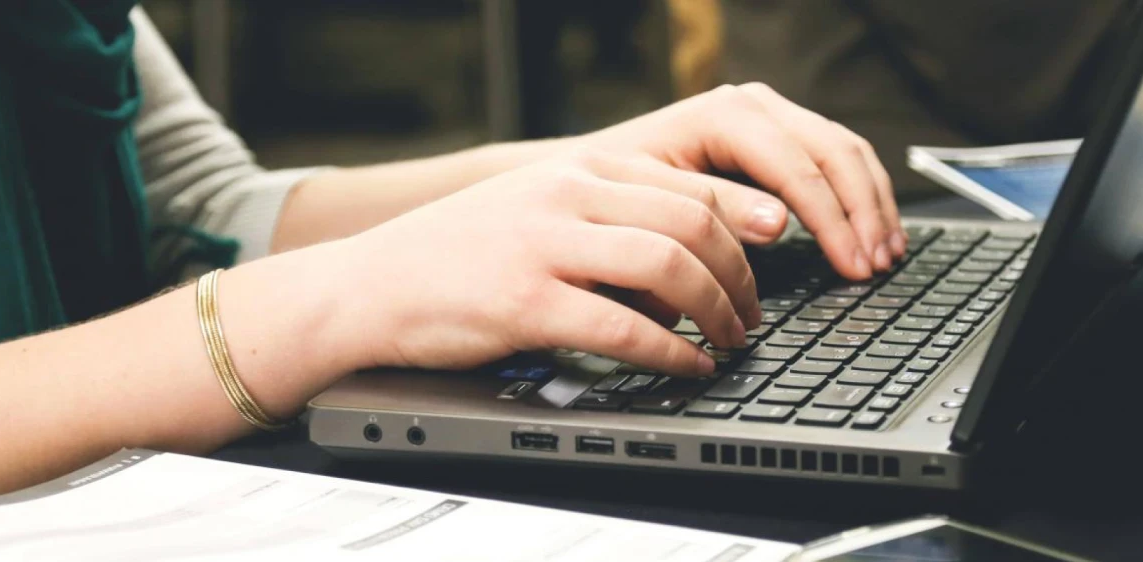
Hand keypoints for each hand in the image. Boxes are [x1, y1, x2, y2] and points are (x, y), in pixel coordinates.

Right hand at [331, 148, 763, 375]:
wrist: (369, 285)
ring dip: (716, 310)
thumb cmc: (456, 255)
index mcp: (576, 169)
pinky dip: (670, 351)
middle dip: (740, 274)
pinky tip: (687, 366)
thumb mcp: (536, 208)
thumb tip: (686, 259)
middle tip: (753, 314)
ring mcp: (544, 244)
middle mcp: (566, 194)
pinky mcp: (525, 301)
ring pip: (668, 265)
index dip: (744, 224)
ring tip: (730, 340)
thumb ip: (605, 218)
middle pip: (692, 222)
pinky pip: (624, 326)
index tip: (772, 254)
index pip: (688, 185)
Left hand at [584, 82, 905, 279]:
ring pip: (846, 151)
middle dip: (863, 213)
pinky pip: (837, 158)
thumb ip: (716, 210)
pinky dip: (861, 196)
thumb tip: (780, 224)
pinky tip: (873, 232)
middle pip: (834, 152)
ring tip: (886, 255)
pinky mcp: (778, 136)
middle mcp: (754, 106)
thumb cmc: (613, 193)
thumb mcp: (656, 204)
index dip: (833, 221)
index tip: (853, 265)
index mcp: (725, 115)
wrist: (588, 175)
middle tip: (877, 267)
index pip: (799, 167)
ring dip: (872, 205)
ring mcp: (770, 116)